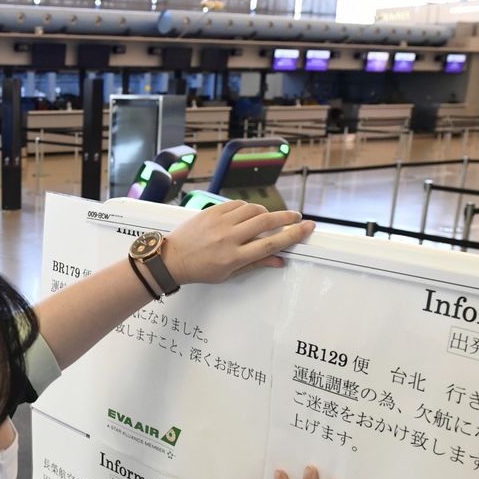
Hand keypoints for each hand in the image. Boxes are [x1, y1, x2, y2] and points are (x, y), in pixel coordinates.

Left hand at [163, 202, 313, 285]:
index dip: (293, 235)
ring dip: (266, 212)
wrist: (171, 258)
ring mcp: (219, 223)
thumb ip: (255, 264)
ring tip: (269, 219)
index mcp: (235, 257)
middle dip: (286, 218)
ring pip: (253, 210)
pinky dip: (247, 208)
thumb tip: (279, 260)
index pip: (271, 243)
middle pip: (266, 222)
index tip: (307, 227)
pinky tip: (248, 214)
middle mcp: (229, 238)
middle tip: (296, 217)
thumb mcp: (228, 273)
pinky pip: (237, 205)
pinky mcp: (211, 212)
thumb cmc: (199, 270)